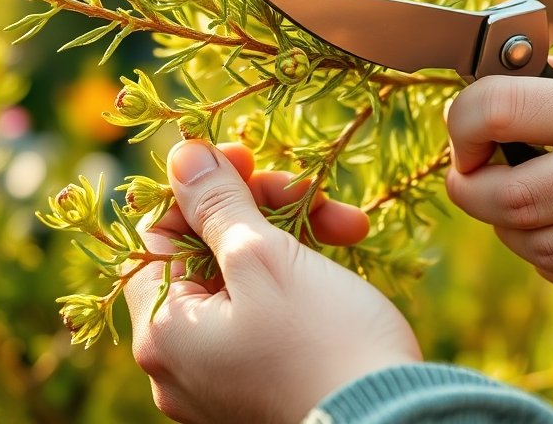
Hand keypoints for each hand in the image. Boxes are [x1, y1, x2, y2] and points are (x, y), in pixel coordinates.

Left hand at [124, 140, 421, 423]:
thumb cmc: (321, 340)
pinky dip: (299, 278)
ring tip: (349, 224)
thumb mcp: (263, 258)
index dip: (201, 189)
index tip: (248, 160)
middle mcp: (180, 362)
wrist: (395, 423)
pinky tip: (342, 251)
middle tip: (310, 189)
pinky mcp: (261, 382)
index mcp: (163, 333)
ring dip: (293, 237)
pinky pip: (265, 313)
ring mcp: (220, 377)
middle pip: (205, 254)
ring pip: (244, 279)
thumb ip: (216, 204)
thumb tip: (182, 155)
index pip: (158, 234)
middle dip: (263, 210)